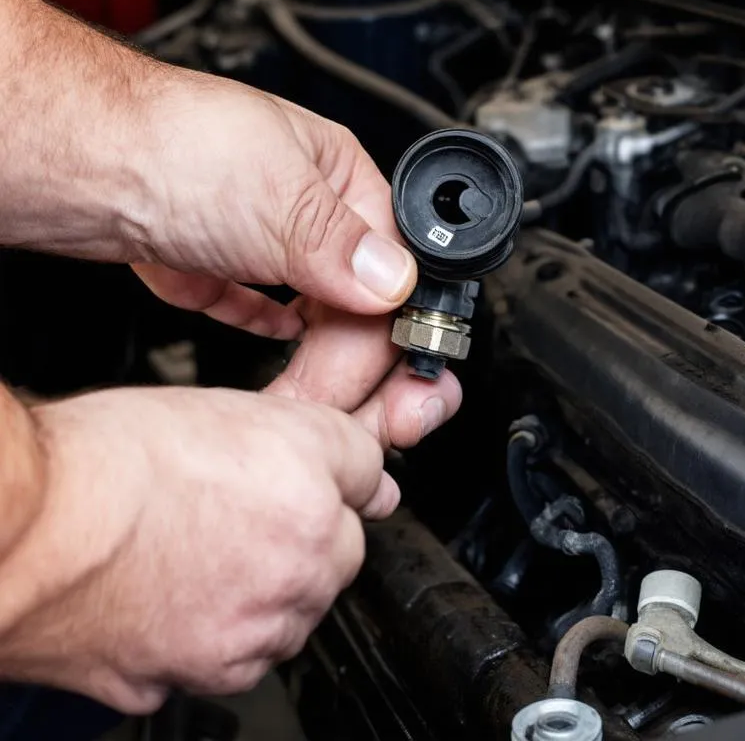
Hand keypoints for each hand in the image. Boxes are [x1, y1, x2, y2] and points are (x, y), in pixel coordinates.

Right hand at [0, 386, 385, 713]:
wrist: (21, 528)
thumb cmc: (99, 461)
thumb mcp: (217, 413)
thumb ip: (294, 439)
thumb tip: (335, 462)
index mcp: (308, 475)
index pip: (368, 474)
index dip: (340, 474)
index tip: (329, 480)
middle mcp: (299, 553)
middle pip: (342, 549)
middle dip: (310, 536)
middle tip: (248, 519)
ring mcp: (256, 621)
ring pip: (295, 610)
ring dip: (270, 591)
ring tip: (202, 558)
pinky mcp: (208, 671)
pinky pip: (239, 655)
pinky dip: (219, 636)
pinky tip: (175, 600)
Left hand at [131, 71, 461, 437]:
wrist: (69, 153)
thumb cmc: (168, 144)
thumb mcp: (278, 199)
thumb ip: (342, 251)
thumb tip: (396, 287)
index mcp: (340, 178)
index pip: (388, 271)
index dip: (380, 333)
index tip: (369, 384)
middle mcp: (304, 203)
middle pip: (351, 295)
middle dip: (344, 357)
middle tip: (326, 405)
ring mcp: (255, 228)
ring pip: (306, 305)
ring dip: (309, 352)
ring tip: (301, 394)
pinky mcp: (209, 253)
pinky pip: (251, 298)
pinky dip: (265, 323)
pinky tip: (274, 335)